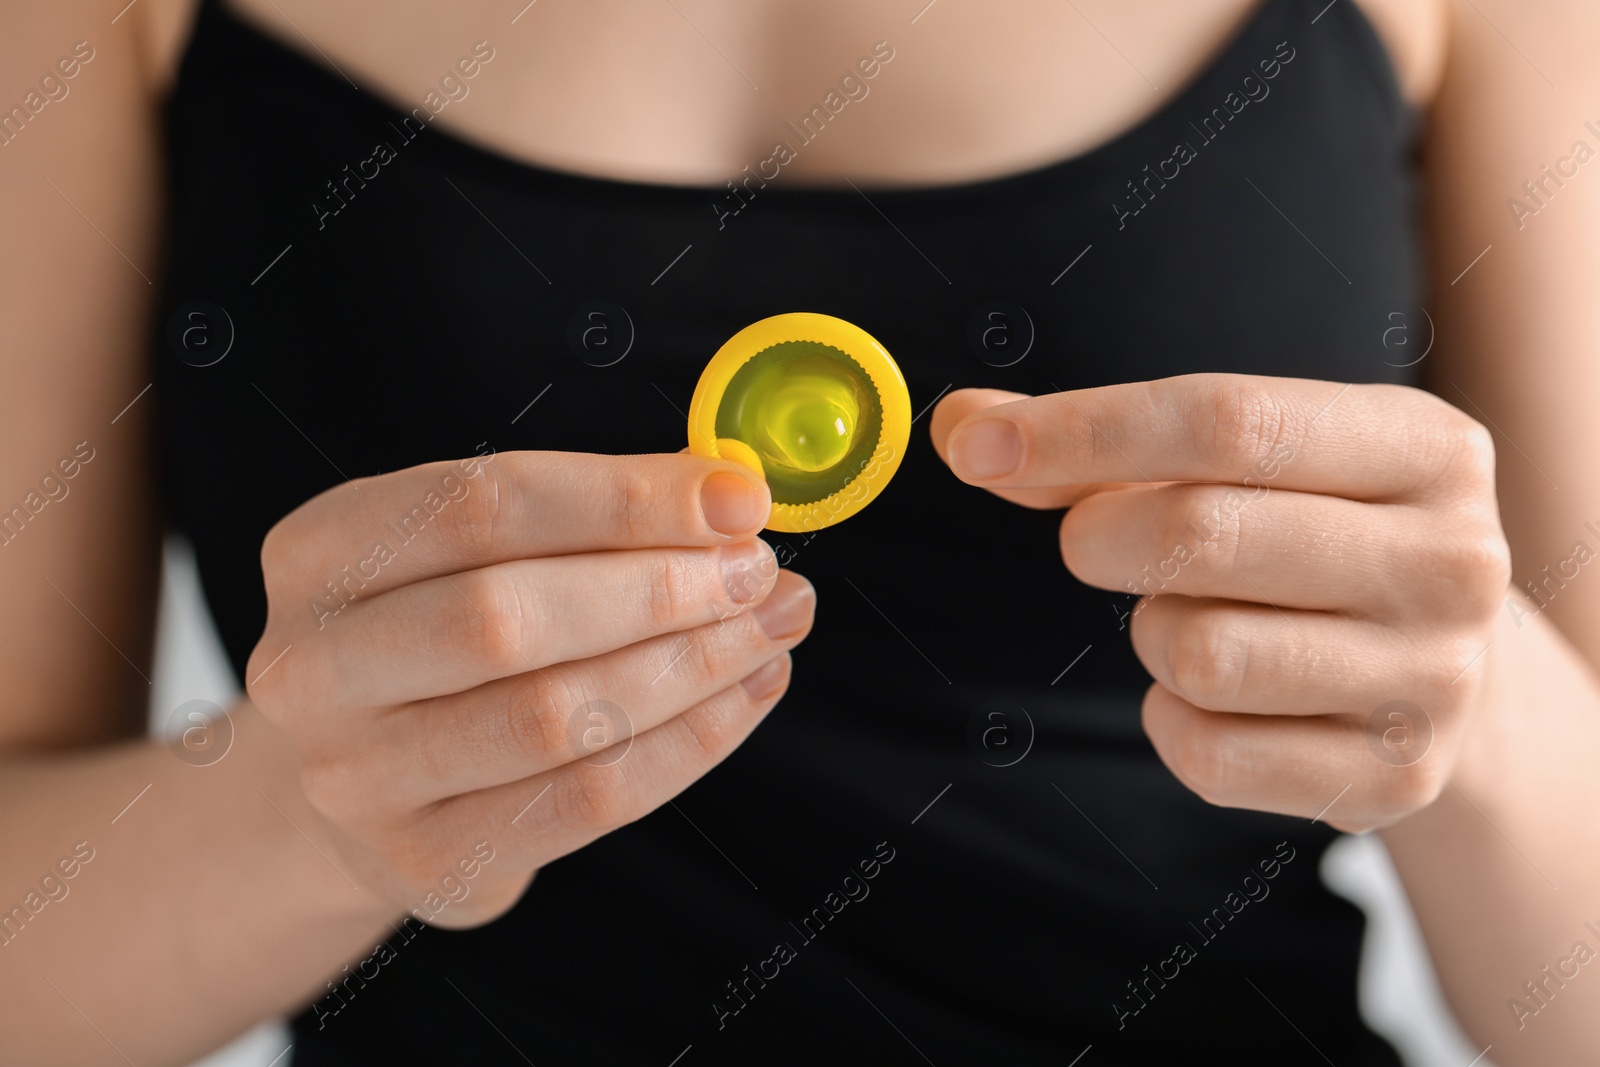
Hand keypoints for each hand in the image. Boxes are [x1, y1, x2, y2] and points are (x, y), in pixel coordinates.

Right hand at [245, 451, 814, 926]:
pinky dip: (687, 744)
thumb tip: (728, 499)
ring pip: (555, 718)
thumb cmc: (436, 637)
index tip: (736, 497)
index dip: (623, 499)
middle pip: (504, 620)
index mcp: (321, 555)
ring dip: (691, 667)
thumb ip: (584, 518)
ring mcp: (361, 780)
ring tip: (769, 628)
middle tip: (757, 572)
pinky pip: (587, 802)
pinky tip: (742, 696)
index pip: (480, 507)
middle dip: (658, 591)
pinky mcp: (429, 862)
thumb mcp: (471, 553)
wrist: (359, 776)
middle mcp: (315, 669)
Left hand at [931, 374, 1511, 831]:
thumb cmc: (1315, 537)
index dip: (1084, 430)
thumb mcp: (1249, 463)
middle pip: (1199, 532)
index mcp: (1424, 446)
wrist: (1449, 671)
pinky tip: (1213, 695)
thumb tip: (963, 430)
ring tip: (1196, 618)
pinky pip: (1207, 751)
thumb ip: (1099, 445)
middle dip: (1099, 537)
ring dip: (1152, 635)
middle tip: (1096, 542)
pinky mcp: (1392, 779)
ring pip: (1198, 653)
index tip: (977, 448)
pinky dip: (1171, 720)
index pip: (1228, 419)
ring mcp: (1430, 680)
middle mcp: (1450, 560)